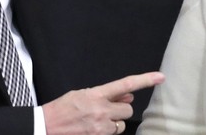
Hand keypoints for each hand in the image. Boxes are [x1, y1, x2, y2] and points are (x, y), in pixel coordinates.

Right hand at [43, 71, 164, 134]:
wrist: (45, 126)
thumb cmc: (62, 109)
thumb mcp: (82, 95)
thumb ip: (106, 95)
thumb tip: (128, 97)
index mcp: (96, 94)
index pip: (125, 85)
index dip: (145, 80)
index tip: (160, 77)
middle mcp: (101, 110)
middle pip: (128, 111)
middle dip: (122, 111)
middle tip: (108, 111)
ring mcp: (100, 127)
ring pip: (121, 125)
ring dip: (114, 123)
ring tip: (97, 122)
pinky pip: (112, 134)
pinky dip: (108, 132)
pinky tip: (93, 129)